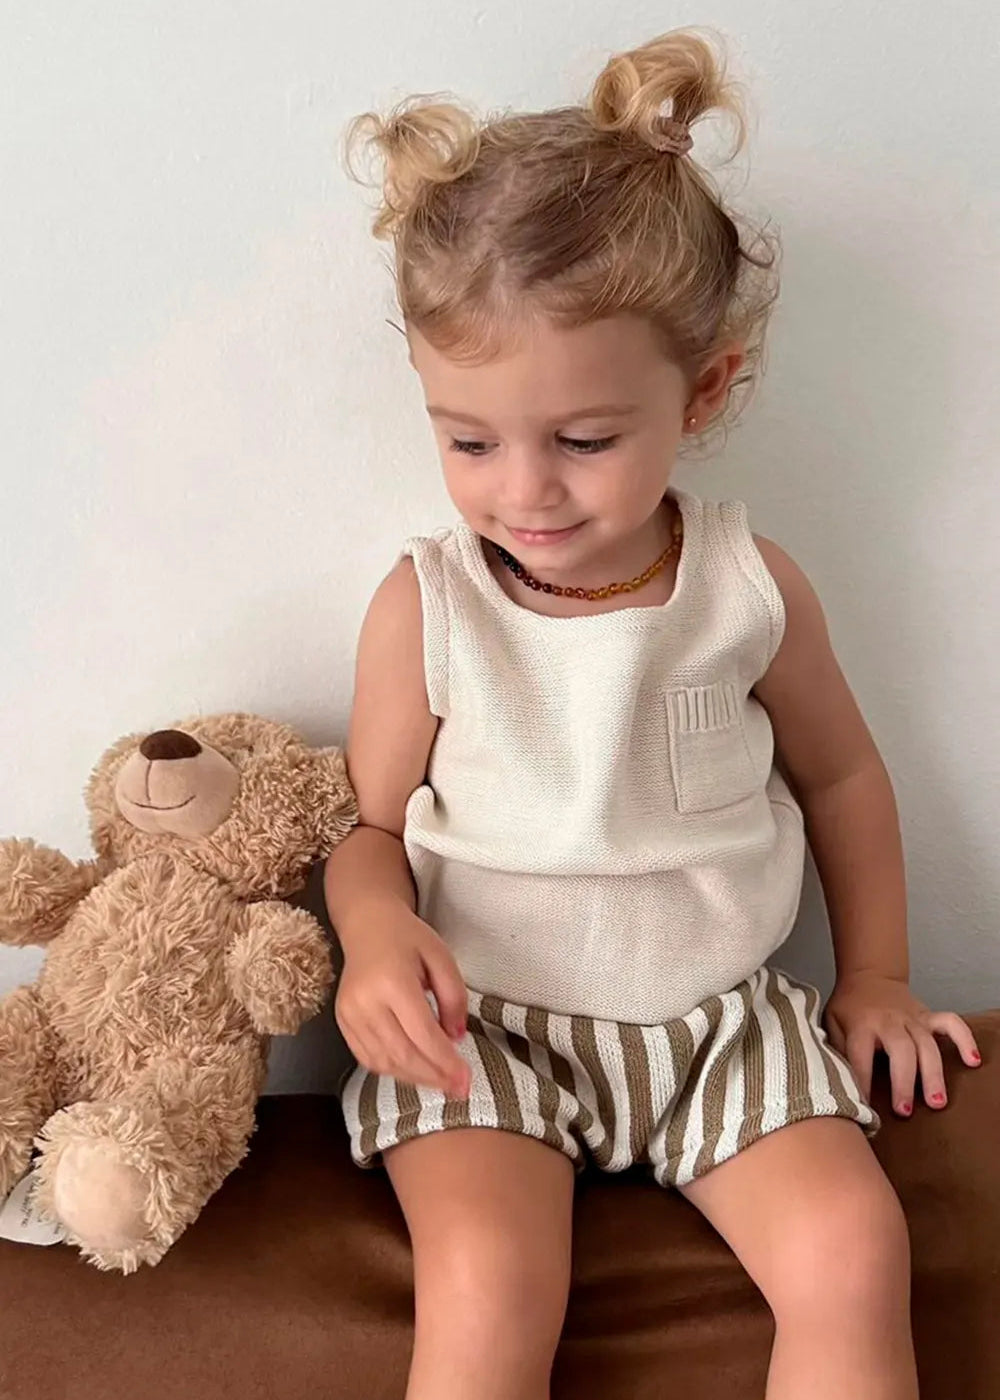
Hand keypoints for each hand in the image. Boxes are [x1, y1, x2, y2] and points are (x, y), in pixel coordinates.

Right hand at [335, 906, 470, 1098]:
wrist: (366, 924)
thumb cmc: (408, 938)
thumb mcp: (442, 957)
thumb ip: (454, 997)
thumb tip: (456, 1038)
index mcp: (393, 982)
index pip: (422, 1034)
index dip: (445, 1062)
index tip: (466, 1079)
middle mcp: (366, 1002)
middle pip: (402, 1054)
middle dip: (433, 1077)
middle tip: (458, 1089)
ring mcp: (349, 1014)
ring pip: (383, 1062)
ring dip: (414, 1078)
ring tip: (440, 1082)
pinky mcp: (342, 1022)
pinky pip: (367, 1058)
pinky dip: (392, 1070)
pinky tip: (414, 1071)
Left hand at [825, 971, 981, 1116]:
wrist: (868, 976)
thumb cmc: (849, 1007)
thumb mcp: (831, 1024)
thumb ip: (836, 1049)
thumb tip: (837, 1082)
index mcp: (861, 1024)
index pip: (861, 1055)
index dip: (862, 1081)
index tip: (864, 1107)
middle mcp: (889, 1021)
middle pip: (901, 1050)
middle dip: (904, 1082)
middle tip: (904, 1111)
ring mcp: (912, 1018)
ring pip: (927, 1044)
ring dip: (933, 1073)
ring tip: (936, 1102)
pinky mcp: (928, 1016)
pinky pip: (951, 1024)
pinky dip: (964, 1040)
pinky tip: (972, 1061)